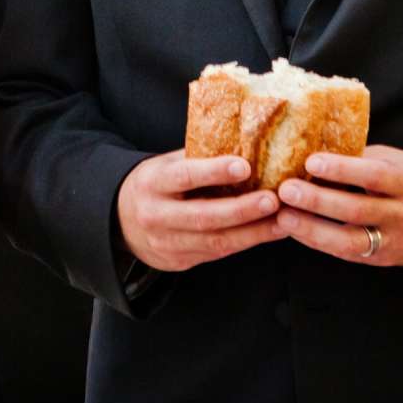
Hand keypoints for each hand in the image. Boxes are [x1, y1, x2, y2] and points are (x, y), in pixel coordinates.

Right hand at [115, 153, 281, 272]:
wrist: (120, 221)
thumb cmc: (156, 184)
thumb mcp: (166, 165)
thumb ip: (197, 158)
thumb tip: (244, 141)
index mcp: (153, 182)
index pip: (184, 176)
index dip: (214, 172)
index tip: (244, 166)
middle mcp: (157, 215)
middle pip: (203, 216)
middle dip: (241, 210)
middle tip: (272, 200)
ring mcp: (167, 243)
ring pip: (214, 242)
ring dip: (252, 233)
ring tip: (282, 222)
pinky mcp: (179, 262)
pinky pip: (216, 253)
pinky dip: (244, 243)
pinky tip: (268, 233)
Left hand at [274, 145, 402, 267]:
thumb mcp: (399, 161)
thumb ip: (364, 158)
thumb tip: (318, 146)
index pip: (375, 175)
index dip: (343, 170)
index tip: (312, 161)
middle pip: (358, 211)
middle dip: (319, 201)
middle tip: (287, 190)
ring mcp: (394, 241)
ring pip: (351, 241)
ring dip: (313, 229)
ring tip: (284, 215)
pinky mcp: (383, 260)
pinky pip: (348, 254)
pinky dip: (319, 242)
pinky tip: (296, 229)